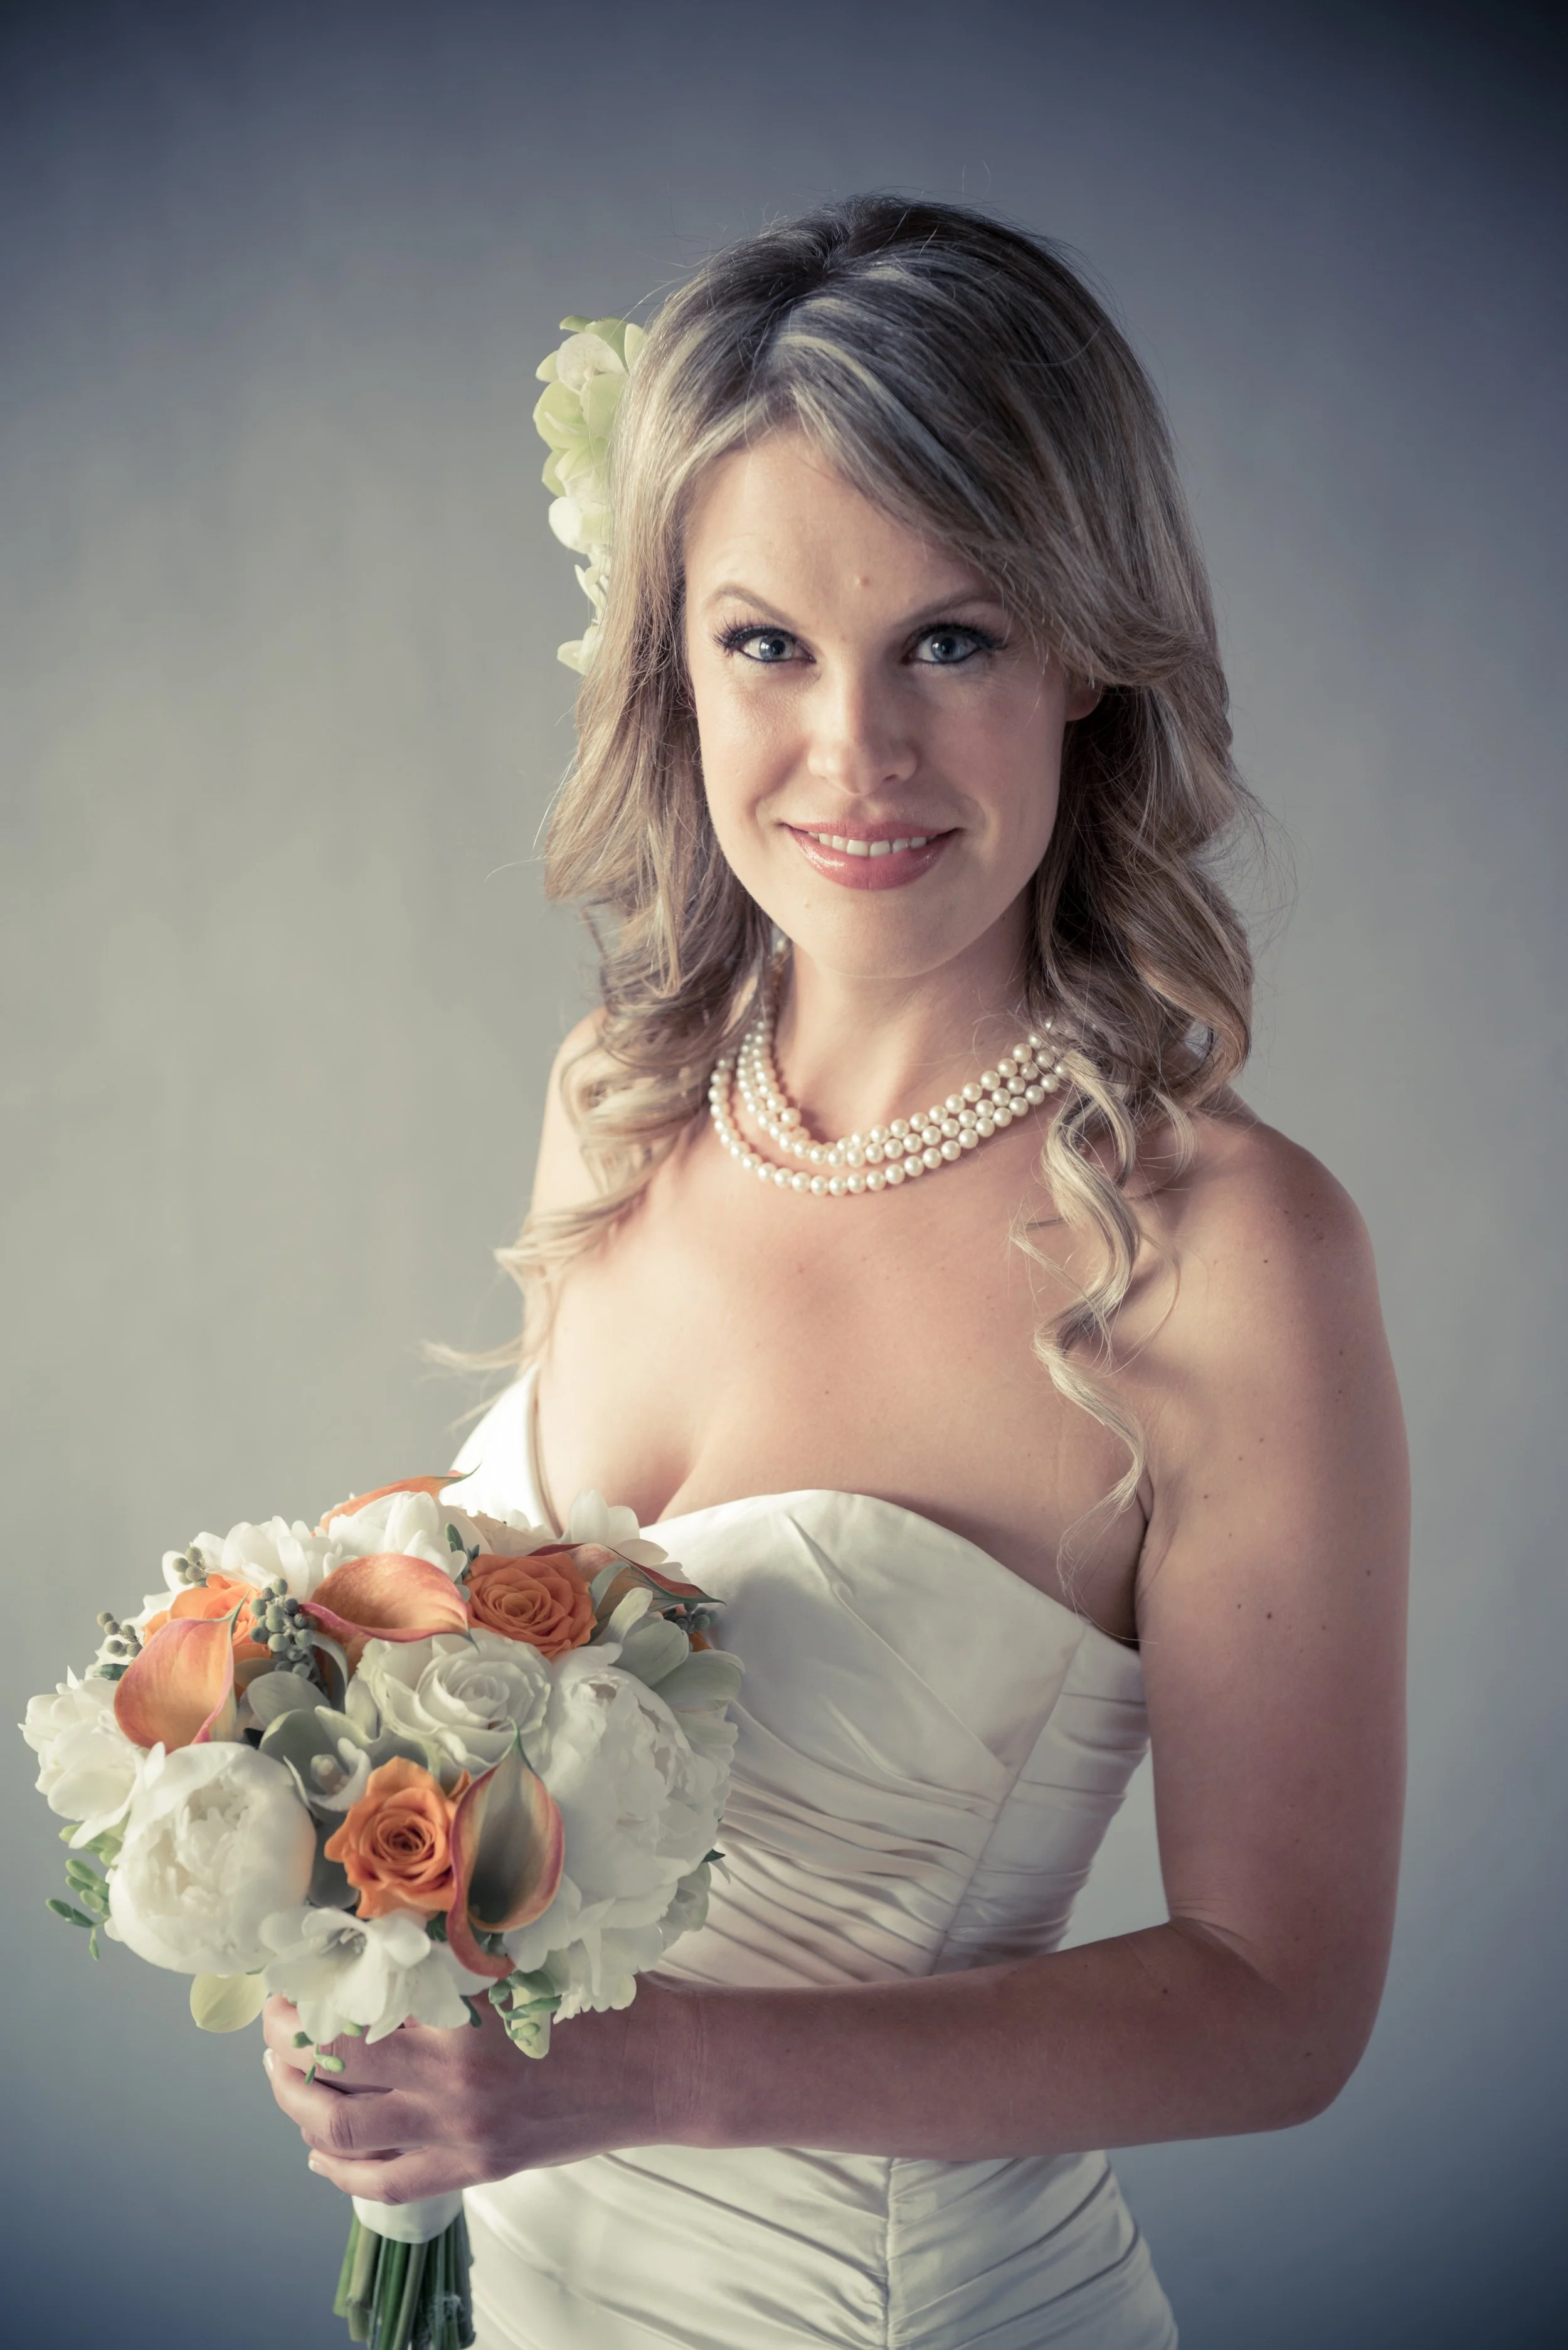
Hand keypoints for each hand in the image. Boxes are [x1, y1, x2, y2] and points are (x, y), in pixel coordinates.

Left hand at [260, 1980, 697, 2203]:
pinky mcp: (477, 2168)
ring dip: (299, 2101)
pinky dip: (340, 2168)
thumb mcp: (534, 1956)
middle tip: (276, 2018)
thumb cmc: (605, 1998)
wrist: (664, 2069)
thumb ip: (464, 1949)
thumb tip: (392, 1925)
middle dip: (286, 2042)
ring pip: (343, 2129)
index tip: (294, 1971)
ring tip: (285, 2073)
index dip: (311, 1990)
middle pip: (332, 2069)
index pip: (357, 2006)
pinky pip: (385, 2184)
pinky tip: (321, 2148)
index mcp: (465, 2018)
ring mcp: (462, 2133)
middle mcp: (453, 2082)